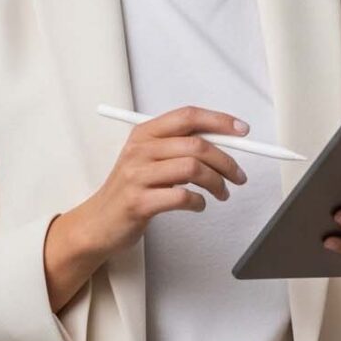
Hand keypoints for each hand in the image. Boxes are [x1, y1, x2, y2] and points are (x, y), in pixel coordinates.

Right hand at [85, 103, 249, 256]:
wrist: (98, 223)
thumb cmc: (131, 190)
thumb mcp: (150, 160)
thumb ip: (179, 147)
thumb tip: (222, 140)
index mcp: (144, 134)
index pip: (187, 116)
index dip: (219, 121)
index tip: (242, 131)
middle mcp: (140, 150)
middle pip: (196, 144)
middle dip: (226, 161)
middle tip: (239, 176)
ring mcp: (138, 176)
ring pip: (192, 168)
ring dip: (216, 183)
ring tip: (221, 193)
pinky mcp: (139, 203)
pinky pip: (181, 197)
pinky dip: (199, 202)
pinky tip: (199, 205)